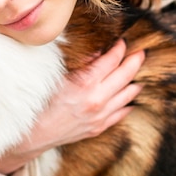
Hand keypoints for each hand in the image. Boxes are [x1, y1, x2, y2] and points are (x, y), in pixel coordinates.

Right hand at [0, 39, 143, 173]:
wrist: (34, 133)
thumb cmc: (41, 101)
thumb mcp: (57, 76)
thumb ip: (81, 64)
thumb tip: (98, 53)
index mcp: (85, 83)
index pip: (112, 60)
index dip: (120, 49)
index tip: (123, 42)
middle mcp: (97, 100)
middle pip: (126, 75)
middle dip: (135, 61)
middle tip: (141, 52)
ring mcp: (101, 116)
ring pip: (128, 95)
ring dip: (136, 81)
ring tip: (139, 72)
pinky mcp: (99, 127)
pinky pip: (122, 112)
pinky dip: (128, 102)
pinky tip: (130, 96)